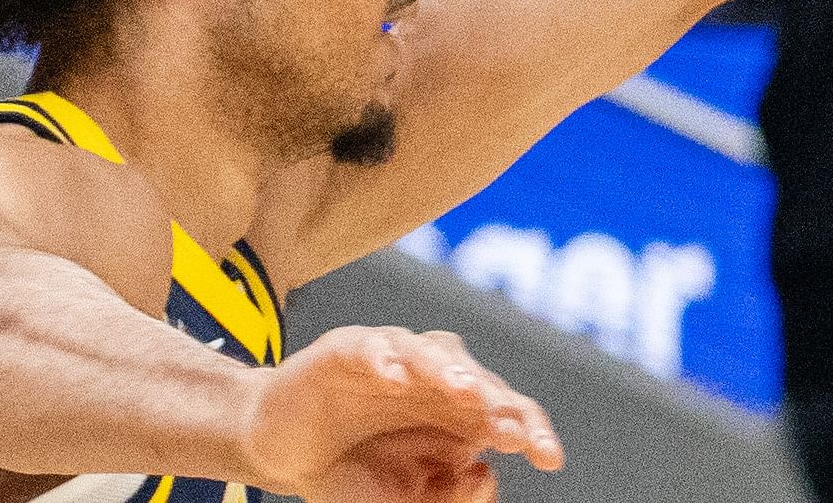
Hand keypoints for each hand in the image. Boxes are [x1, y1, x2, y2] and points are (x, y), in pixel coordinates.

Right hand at [240, 325, 559, 491]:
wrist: (283, 453)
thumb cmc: (351, 472)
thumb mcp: (403, 500)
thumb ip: (448, 496)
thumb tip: (486, 472)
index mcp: (457, 414)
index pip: (507, 411)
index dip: (531, 429)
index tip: (549, 459)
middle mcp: (433, 379)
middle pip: (477, 379)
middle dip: (496, 404)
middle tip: (509, 431)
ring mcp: (391, 358)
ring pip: (430, 352)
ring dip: (448, 370)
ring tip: (464, 392)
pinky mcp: (344, 350)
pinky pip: (367, 345)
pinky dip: (381, 356)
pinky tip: (392, 376)